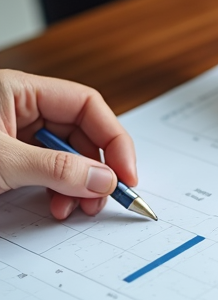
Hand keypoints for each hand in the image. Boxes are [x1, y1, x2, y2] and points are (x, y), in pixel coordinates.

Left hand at [0, 70, 136, 219]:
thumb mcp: (4, 161)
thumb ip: (55, 168)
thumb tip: (104, 179)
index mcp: (20, 91)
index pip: (85, 105)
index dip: (112, 138)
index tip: (125, 173)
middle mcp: (21, 108)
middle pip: (81, 133)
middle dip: (95, 169)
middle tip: (102, 197)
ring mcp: (15, 134)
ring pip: (67, 156)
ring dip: (78, 185)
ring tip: (75, 208)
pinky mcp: (11, 160)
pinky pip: (49, 171)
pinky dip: (59, 191)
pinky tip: (58, 206)